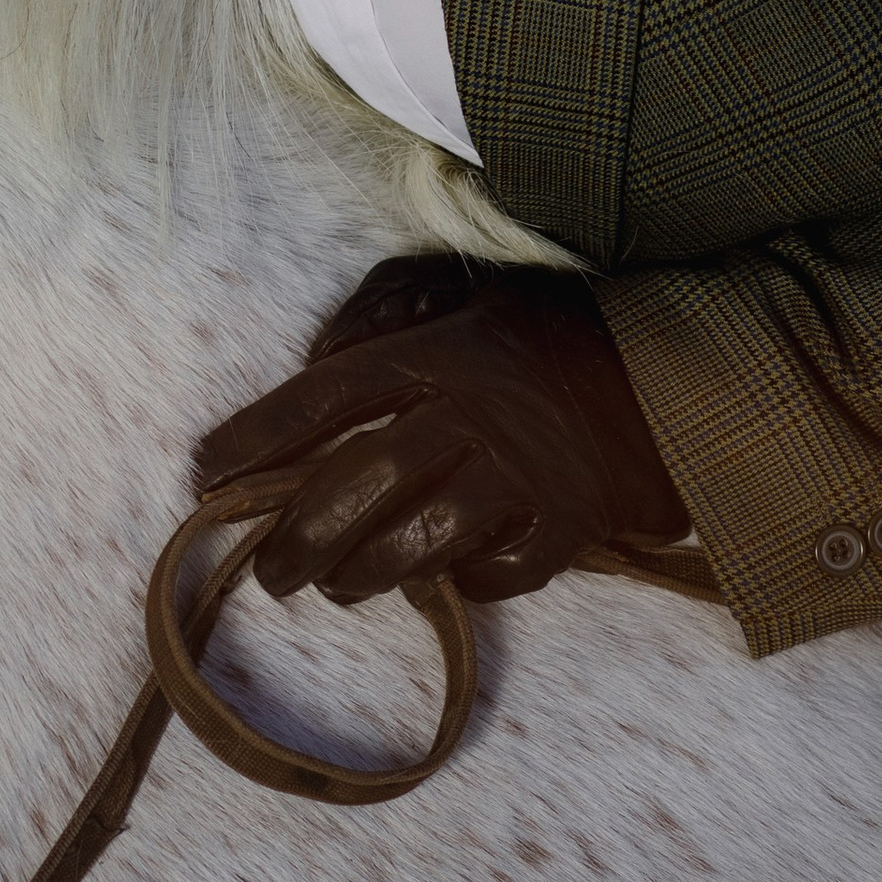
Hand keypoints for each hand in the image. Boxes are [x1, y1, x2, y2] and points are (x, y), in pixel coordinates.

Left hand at [193, 259, 689, 605]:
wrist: (677, 372)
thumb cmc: (560, 330)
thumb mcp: (475, 295)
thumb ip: (396, 313)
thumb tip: (323, 352)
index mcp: (437, 354)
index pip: (322, 398)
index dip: (255, 437)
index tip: (205, 475)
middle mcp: (470, 414)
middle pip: (357, 487)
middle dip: (298, 538)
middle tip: (270, 570)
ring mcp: (520, 474)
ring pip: (417, 543)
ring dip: (365, 574)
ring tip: (339, 586)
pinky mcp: (567, 523)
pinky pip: (498, 574)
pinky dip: (464, 585)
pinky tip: (441, 583)